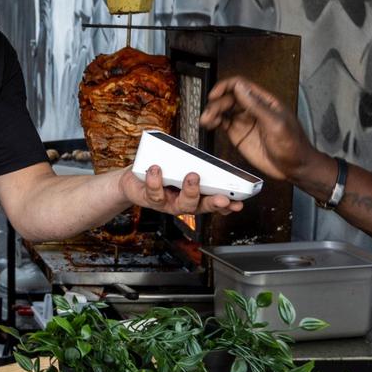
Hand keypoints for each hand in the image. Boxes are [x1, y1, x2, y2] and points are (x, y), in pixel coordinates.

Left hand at [118, 166, 241, 215]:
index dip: (227, 206)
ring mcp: (167, 203)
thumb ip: (201, 166)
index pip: (214, 204)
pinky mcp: (150, 199)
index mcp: (194, 197)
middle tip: (223, 198)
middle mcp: (182, 203)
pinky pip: (154, 193)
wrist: (133, 179)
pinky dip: (155, 180)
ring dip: (189, 190)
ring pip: (180, 204)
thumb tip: (222, 164)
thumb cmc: (163, 171)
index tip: (238, 204)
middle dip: (213, 203)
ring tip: (193, 176)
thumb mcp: (183, 167)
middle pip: (201, 207)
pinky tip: (156, 169)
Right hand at [198, 76, 318, 181]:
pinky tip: (209, 124)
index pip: (240, 85)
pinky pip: (222, 123)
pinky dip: (213, 122)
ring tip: (205, 120)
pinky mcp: (239, 134)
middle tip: (210, 114)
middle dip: (216, 103)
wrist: (295, 168)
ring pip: (223, 109)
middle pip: (228, 97)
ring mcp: (245, 121)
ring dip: (212, 112)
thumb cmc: (293, 146)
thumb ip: (256, 105)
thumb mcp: (275, 123)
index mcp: (264, 101)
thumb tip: (240, 87)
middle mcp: (253, 108)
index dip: (225, 87)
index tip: (214, 95)